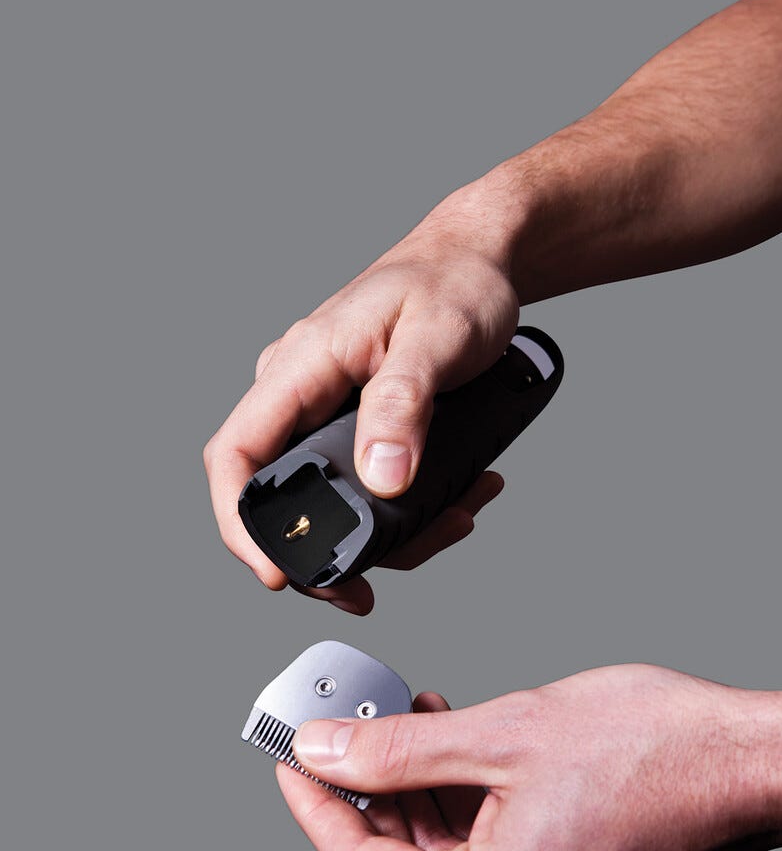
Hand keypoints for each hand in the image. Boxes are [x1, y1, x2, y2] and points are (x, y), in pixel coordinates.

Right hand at [203, 210, 518, 612]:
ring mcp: (323, 411)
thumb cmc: (455, 281)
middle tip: (367, 590)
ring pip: (325, 500)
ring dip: (385, 535)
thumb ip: (405, 405)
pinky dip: (404, 509)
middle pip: (277, 494)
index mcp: (300, 365)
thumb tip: (382, 480)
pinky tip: (456, 500)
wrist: (477, 260)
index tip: (275, 572)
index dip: (240, 522)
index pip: (235, 453)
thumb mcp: (438, 336)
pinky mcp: (353, 425)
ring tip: (456, 517)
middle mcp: (299, 391)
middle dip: (323, 552)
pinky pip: (359, 484)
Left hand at [279, 666, 781, 850]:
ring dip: (412, 794)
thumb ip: (399, 751)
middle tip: (343, 730)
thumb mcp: (504, 735)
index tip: (288, 761)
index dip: (315, 809)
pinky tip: (449, 746)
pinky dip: (457, 807)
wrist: (746, 762)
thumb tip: (323, 751)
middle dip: (364, 796)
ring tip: (404, 719)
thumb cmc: (653, 748)